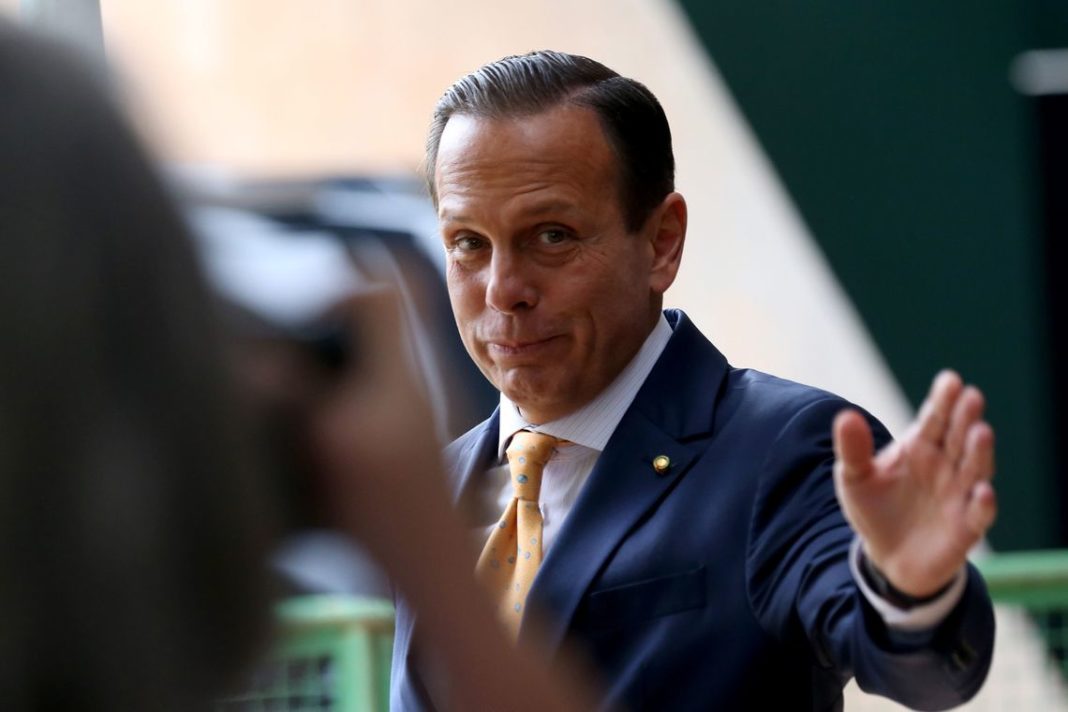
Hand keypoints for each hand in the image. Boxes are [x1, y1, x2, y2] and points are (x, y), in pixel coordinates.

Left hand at [832, 370, 996, 597]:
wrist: (887, 557)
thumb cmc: (874, 509)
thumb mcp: (855, 478)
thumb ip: (853, 449)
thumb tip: (845, 416)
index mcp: (921, 447)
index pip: (935, 418)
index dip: (944, 400)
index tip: (950, 380)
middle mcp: (946, 466)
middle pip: (959, 437)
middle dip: (966, 418)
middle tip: (971, 397)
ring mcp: (959, 495)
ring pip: (976, 469)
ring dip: (980, 452)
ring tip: (980, 432)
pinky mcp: (967, 528)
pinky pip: (979, 514)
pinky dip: (983, 504)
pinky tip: (982, 491)